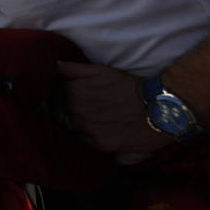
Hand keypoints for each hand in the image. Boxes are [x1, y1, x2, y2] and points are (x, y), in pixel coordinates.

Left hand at [57, 61, 172, 153]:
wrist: (157, 109)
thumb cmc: (128, 86)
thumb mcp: (100, 71)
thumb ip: (73, 69)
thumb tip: (54, 65)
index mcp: (72, 91)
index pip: (52, 93)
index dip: (58, 93)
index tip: (64, 93)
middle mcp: (75, 110)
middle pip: (57, 110)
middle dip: (62, 108)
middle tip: (78, 106)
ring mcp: (84, 128)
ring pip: (67, 126)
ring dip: (72, 123)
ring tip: (86, 119)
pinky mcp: (96, 144)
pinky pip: (80, 141)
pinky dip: (83, 136)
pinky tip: (93, 130)